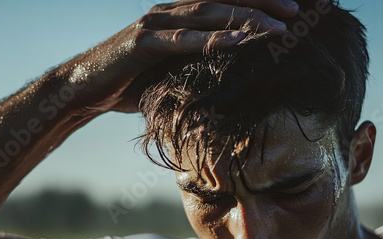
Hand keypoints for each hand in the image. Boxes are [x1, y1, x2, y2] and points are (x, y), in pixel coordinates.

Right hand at [66, 0, 298, 112]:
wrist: (86, 87)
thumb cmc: (130, 82)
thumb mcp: (169, 72)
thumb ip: (193, 66)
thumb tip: (224, 79)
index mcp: (178, 17)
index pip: (223, 3)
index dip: (256, 2)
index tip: (290, 10)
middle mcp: (169, 12)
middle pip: (222, 0)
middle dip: (261, 3)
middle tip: (296, 11)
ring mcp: (155, 23)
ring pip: (207, 14)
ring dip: (245, 17)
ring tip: (278, 25)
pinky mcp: (142, 42)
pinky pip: (183, 40)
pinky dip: (212, 39)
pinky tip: (239, 40)